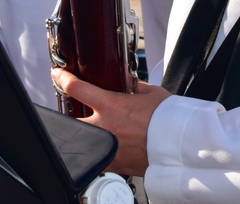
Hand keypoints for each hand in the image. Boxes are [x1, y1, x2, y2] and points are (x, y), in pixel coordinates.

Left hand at [51, 67, 170, 176]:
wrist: (181, 145)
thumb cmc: (170, 119)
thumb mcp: (152, 93)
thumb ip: (135, 86)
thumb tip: (128, 82)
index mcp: (113, 106)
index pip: (77, 88)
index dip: (63, 79)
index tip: (58, 75)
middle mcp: (106, 127)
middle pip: (70, 122)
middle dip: (66, 117)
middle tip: (69, 112)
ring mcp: (109, 147)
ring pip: (83, 144)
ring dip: (84, 137)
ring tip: (90, 132)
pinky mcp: (117, 164)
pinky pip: (100, 159)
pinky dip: (101, 154)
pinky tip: (107, 149)